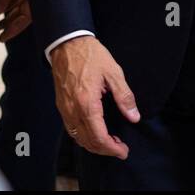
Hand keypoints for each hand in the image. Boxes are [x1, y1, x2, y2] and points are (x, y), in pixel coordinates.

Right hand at [48, 36, 139, 158]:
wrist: (67, 43)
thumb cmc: (91, 55)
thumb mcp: (113, 72)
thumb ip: (124, 96)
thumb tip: (134, 116)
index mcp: (87, 103)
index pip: (99, 137)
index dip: (112, 148)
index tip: (123, 151)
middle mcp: (73, 109)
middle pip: (87, 141)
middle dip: (104, 150)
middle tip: (119, 149)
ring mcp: (64, 108)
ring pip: (77, 138)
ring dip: (93, 145)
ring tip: (109, 142)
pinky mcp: (61, 105)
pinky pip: (71, 129)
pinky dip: (82, 137)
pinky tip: (94, 132)